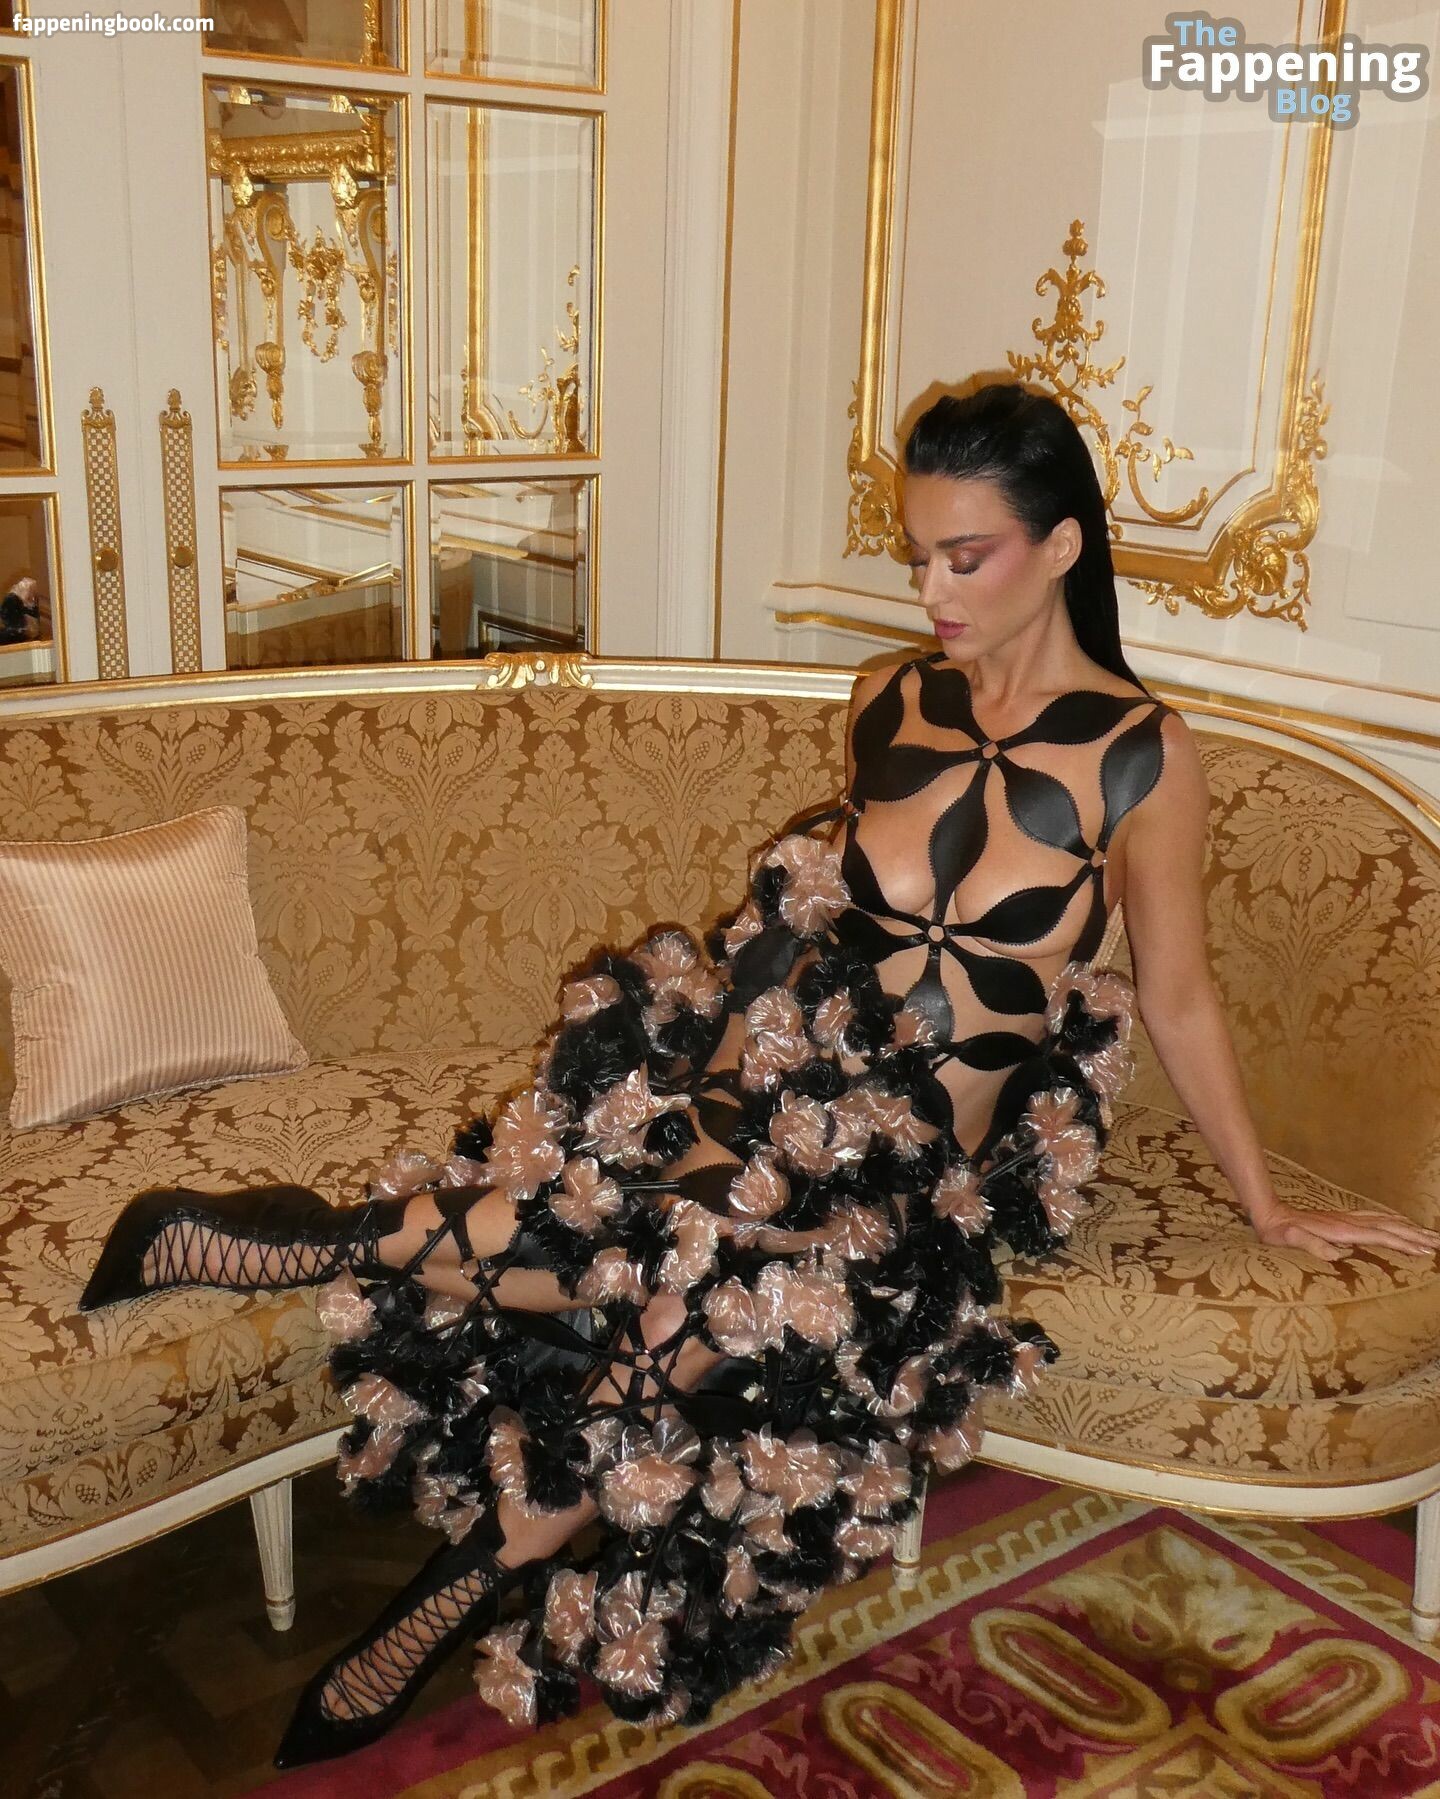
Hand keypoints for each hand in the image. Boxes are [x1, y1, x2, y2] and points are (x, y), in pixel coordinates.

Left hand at [1248, 1201, 1439, 1262]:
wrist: (1270, 1214)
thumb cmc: (1279, 1233)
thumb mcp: (1290, 1240)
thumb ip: (1311, 1245)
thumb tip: (1336, 1255)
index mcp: (1341, 1230)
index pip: (1380, 1236)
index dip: (1403, 1244)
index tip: (1424, 1251)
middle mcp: (1349, 1222)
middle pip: (1390, 1227)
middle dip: (1416, 1235)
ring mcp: (1348, 1218)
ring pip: (1386, 1220)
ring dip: (1409, 1227)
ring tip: (1431, 1234)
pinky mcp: (1344, 1218)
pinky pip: (1376, 1217)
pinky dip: (1394, 1220)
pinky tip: (1402, 1222)